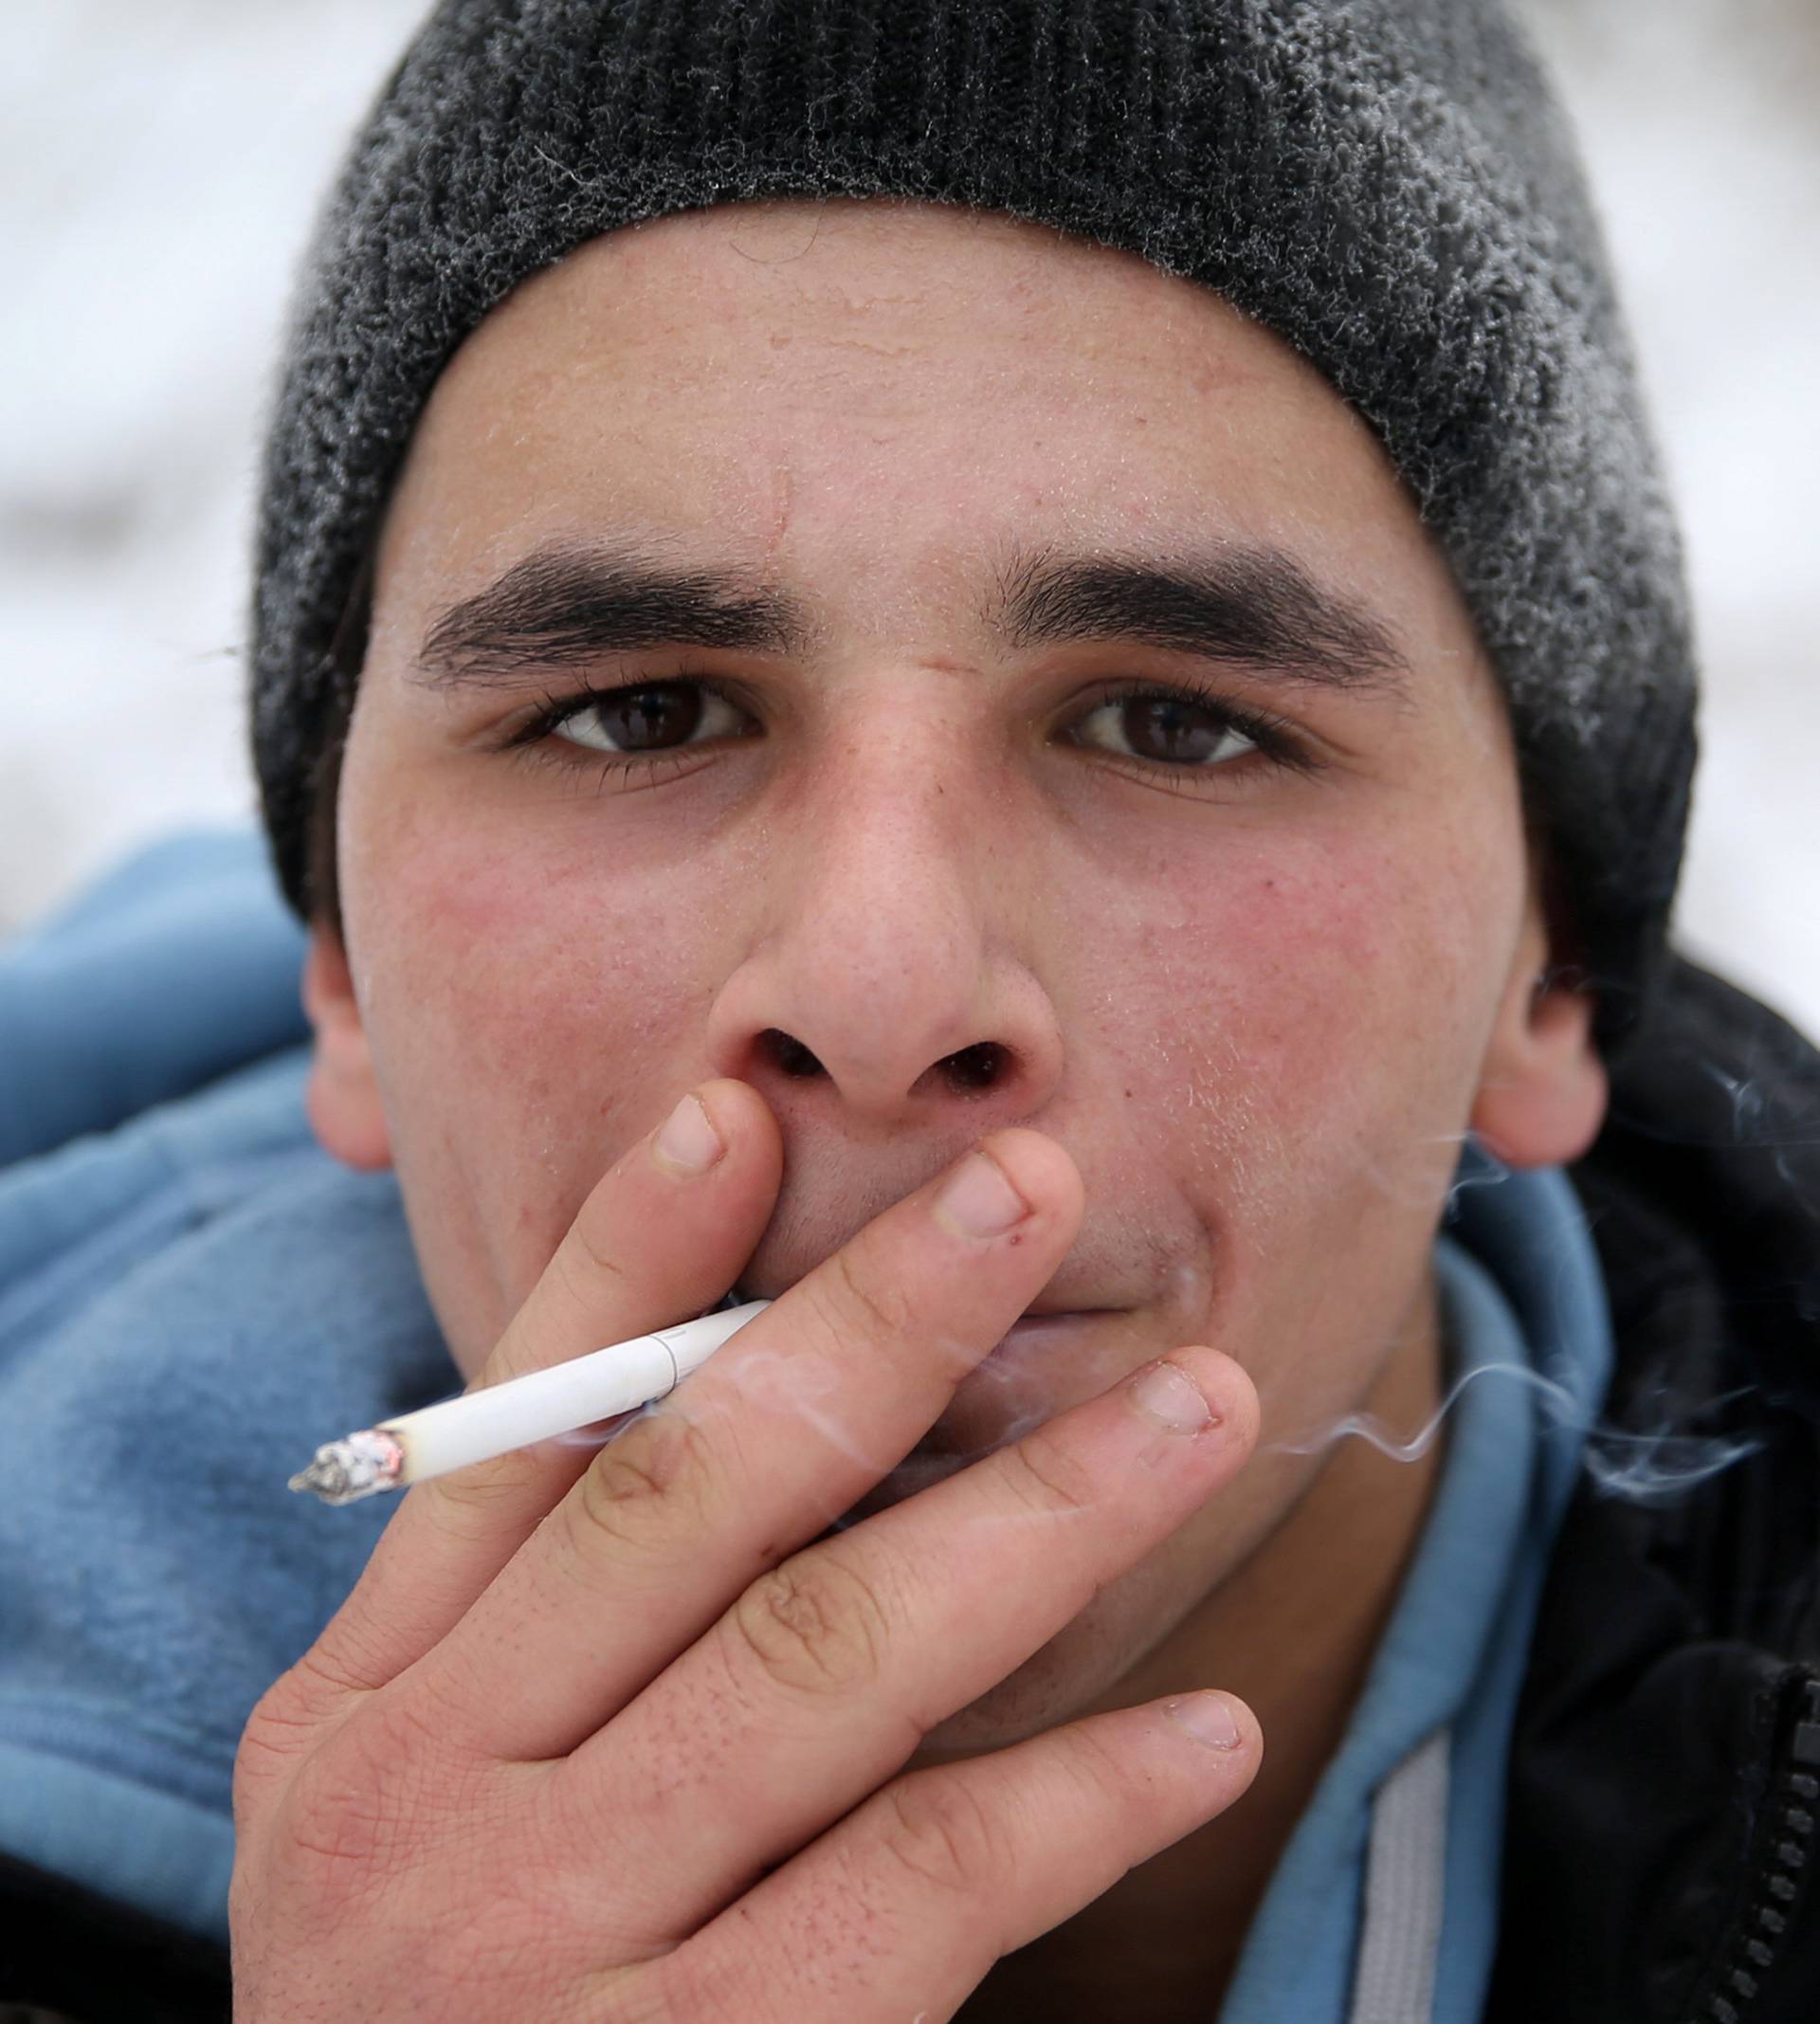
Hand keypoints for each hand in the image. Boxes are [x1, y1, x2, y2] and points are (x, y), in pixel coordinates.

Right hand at [229, 1080, 1260, 2020]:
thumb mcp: (415, 1820)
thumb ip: (532, 1641)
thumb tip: (727, 1400)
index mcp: (361, 1714)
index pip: (511, 1434)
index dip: (624, 1261)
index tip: (741, 1113)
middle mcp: (424, 1804)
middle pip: (682, 1497)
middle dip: (869, 1322)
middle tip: (1029, 1187)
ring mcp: (536, 1949)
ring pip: (824, 1661)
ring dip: (1033, 1513)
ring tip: (1198, 1404)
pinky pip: (914, 1889)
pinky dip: (1071, 1798)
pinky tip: (1203, 1733)